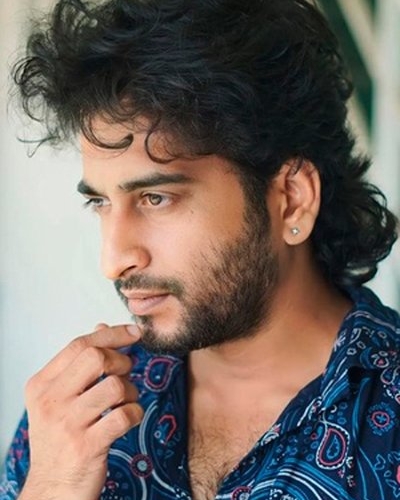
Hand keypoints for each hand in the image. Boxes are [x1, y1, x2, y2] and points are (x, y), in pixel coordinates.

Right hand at [19, 324, 142, 499]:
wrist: (52, 489)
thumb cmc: (59, 439)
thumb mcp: (59, 398)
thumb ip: (79, 364)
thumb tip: (101, 327)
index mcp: (41, 385)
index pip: (79, 345)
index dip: (111, 334)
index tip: (133, 332)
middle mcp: (50, 401)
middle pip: (96, 358)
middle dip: (121, 361)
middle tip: (126, 373)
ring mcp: (67, 424)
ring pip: (115, 386)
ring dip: (130, 391)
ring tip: (125, 400)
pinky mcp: (87, 446)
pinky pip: (125, 415)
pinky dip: (135, 413)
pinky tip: (129, 418)